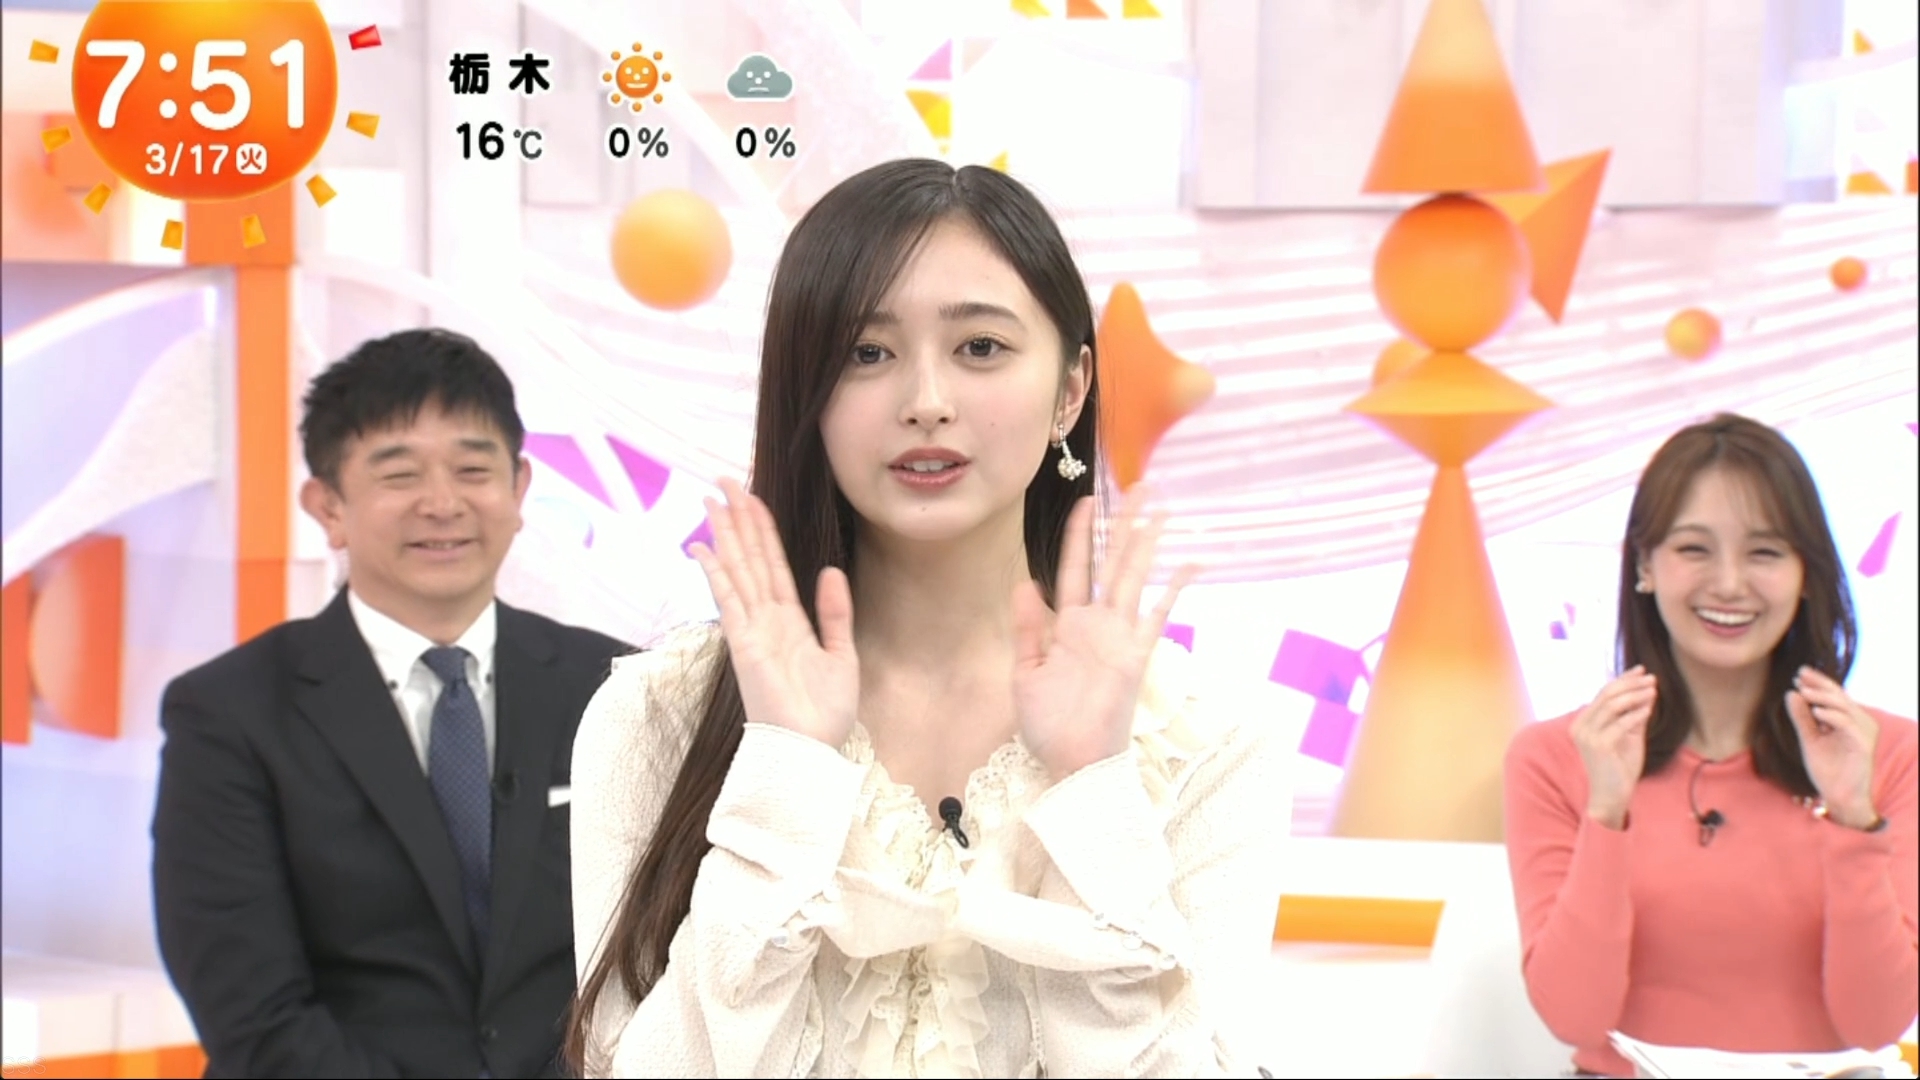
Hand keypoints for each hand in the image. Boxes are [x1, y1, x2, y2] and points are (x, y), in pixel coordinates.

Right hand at [688, 478, 858, 748]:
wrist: (811, 750)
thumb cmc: (825, 713)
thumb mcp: (842, 655)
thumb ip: (836, 613)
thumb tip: (830, 570)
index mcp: (791, 620)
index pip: (774, 565)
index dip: (762, 531)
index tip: (750, 498)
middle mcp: (767, 619)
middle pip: (751, 559)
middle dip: (738, 520)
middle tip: (722, 482)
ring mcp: (752, 630)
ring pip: (738, 571)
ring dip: (726, 535)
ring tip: (713, 499)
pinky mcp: (744, 644)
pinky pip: (729, 601)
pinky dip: (717, 574)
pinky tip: (704, 548)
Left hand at [1011, 486, 1199, 782]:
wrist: (1072, 764)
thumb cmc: (1047, 725)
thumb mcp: (1025, 673)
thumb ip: (1027, 628)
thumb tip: (1025, 582)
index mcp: (1067, 625)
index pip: (1074, 568)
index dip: (1079, 535)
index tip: (1087, 502)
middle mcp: (1096, 623)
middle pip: (1111, 562)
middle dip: (1124, 524)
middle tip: (1140, 487)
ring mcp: (1120, 636)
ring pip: (1134, 577)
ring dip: (1146, 543)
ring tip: (1161, 509)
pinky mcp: (1138, 654)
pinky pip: (1158, 614)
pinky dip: (1175, 588)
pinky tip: (1191, 562)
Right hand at [1571, 667, 1656, 828]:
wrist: (1611, 796)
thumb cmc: (1619, 769)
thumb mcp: (1629, 737)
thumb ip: (1633, 717)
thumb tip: (1647, 693)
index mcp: (1583, 722)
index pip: (1603, 693)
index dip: (1623, 679)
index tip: (1641, 670)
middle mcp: (1581, 726)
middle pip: (1606, 694)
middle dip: (1631, 684)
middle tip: (1651, 678)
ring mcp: (1587, 735)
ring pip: (1612, 705)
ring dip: (1635, 695)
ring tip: (1653, 689)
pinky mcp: (1599, 745)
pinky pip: (1620, 723)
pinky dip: (1636, 714)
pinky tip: (1649, 708)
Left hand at [1787, 668, 1879, 828]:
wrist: (1839, 796)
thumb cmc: (1828, 769)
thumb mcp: (1809, 739)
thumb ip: (1802, 718)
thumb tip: (1791, 693)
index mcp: (1848, 719)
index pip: (1834, 695)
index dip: (1818, 683)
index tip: (1799, 674)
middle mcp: (1859, 723)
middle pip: (1840, 696)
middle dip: (1819, 684)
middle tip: (1800, 675)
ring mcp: (1863, 733)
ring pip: (1844, 706)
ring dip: (1822, 697)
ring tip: (1803, 691)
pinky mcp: (1863, 745)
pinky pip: (1848, 725)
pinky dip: (1832, 716)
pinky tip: (1816, 712)